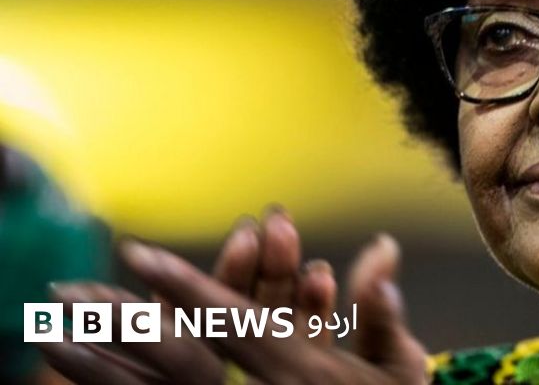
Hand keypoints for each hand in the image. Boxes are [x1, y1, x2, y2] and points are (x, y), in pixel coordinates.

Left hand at [38, 227, 427, 383]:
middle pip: (178, 356)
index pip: (231, 321)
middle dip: (121, 321)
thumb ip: (382, 316)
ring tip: (53, 338)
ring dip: (105, 363)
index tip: (137, 254)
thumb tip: (382, 251)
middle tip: (66, 291)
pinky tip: (92, 383)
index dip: (184, 285)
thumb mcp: (400, 369)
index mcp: (300, 372)